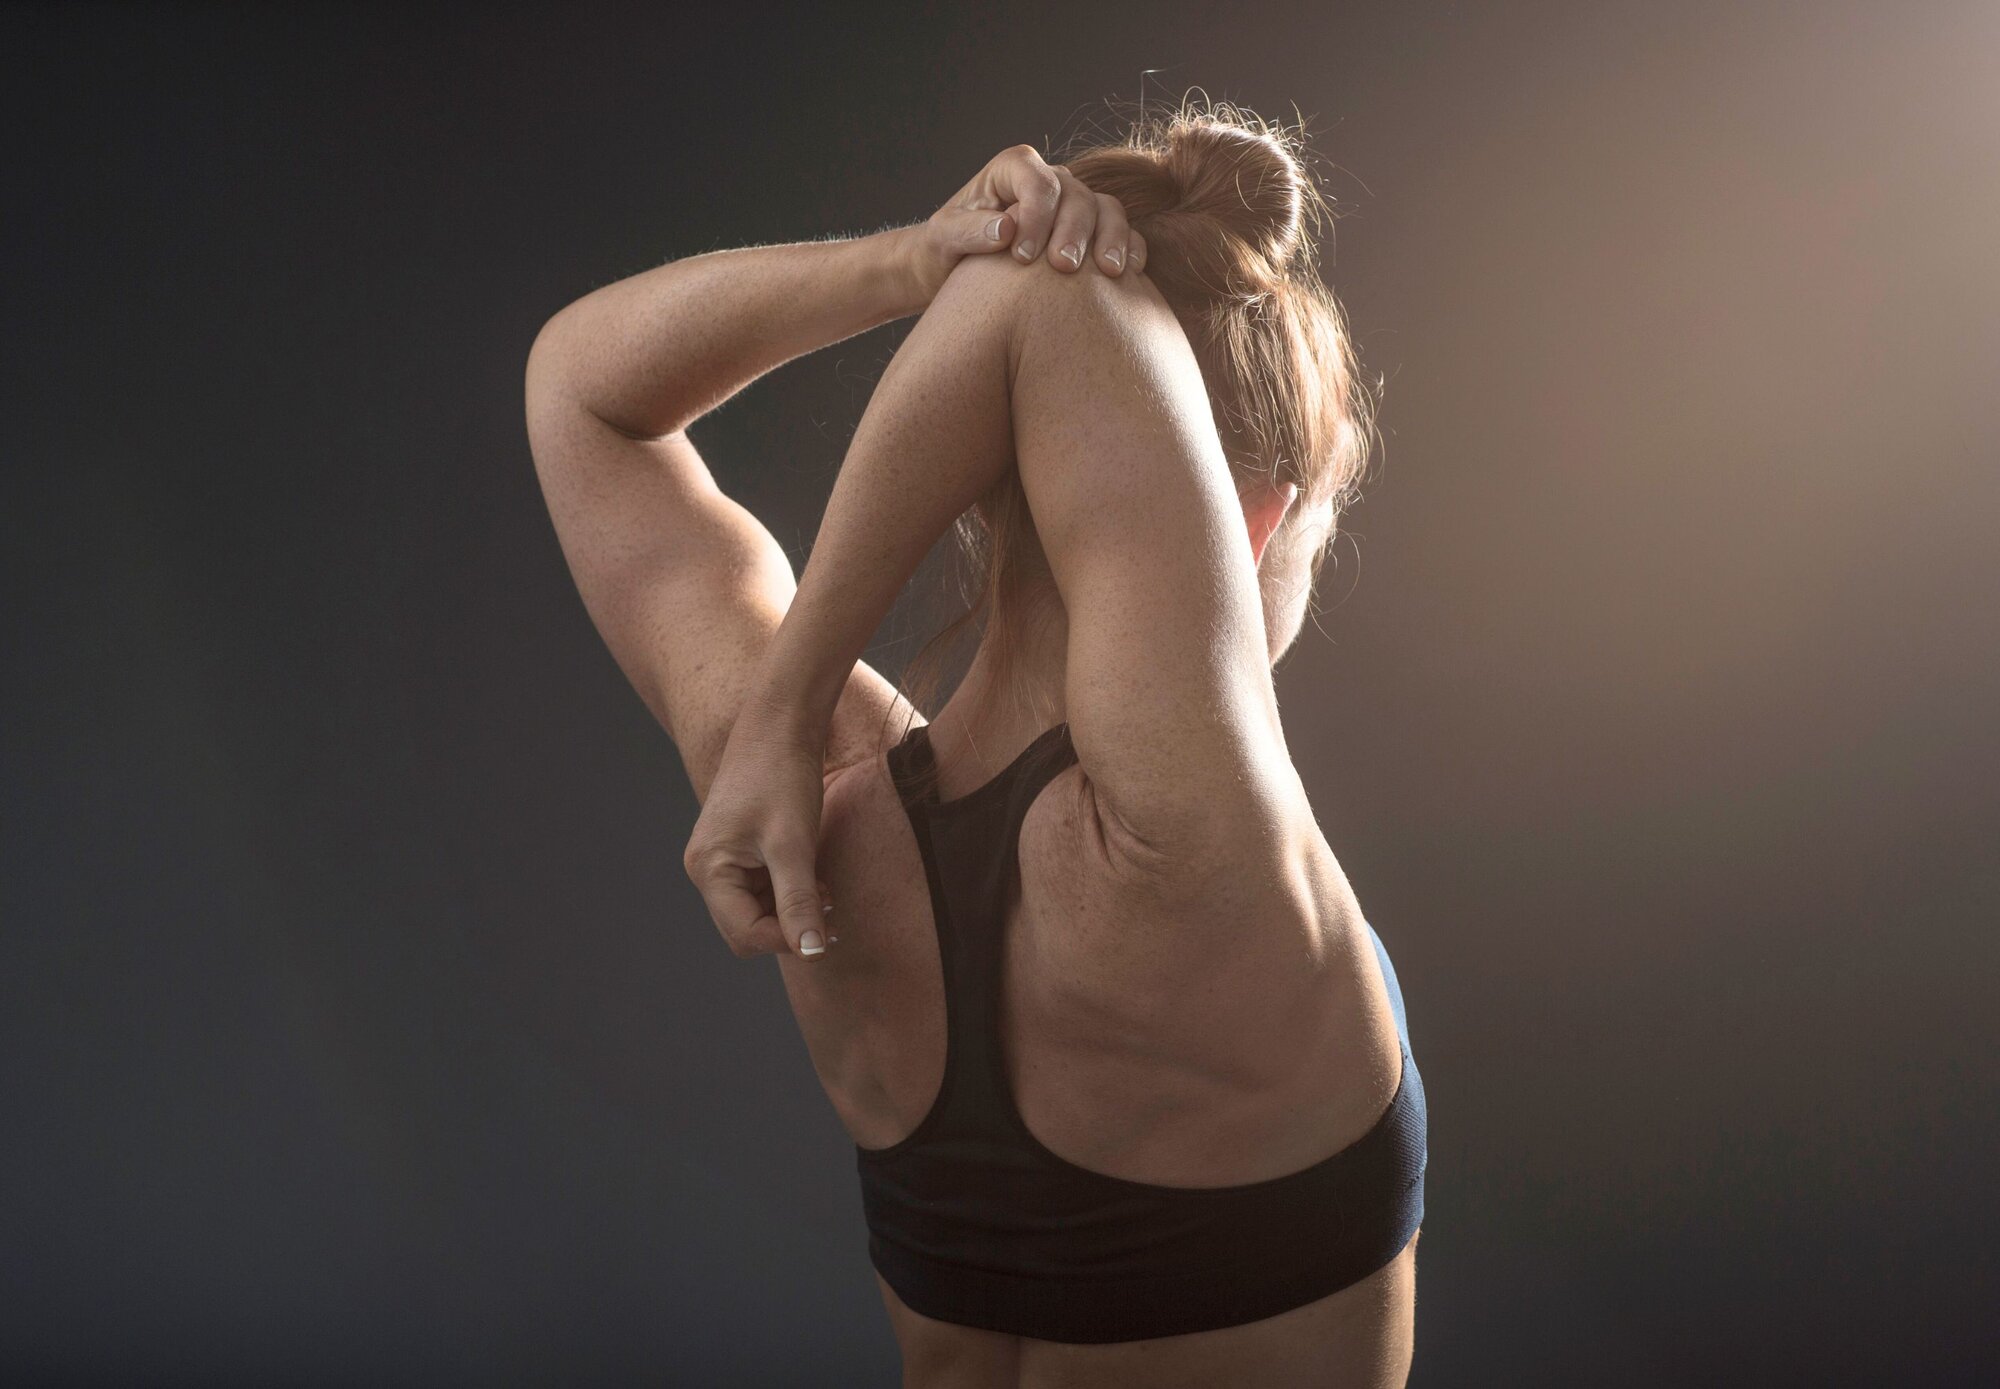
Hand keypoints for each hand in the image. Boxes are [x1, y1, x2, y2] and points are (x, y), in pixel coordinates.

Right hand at [683, 704, 834, 961]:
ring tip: (825, 887)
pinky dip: (792, 889)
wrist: (783, 723)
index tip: (828, 931)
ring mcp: (723, 858)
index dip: (786, 940)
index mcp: (708, 869)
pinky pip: (765, 888)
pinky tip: (815, 873)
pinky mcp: (742, 848)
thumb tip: (811, 953)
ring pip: (759, 910)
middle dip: (789, 924)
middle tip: (829, 905)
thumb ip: (799, 902)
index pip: (744, 935)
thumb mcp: (794, 845)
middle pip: (748, 927)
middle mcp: (707, 867)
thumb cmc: (783, 777)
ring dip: (794, 907)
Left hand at [896, 143, 1149, 307]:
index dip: (1036, 215)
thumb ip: (969, 230)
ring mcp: (1074, 206)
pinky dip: (1129, 248)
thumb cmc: (947, 249)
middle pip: (1077, 195)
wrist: (958, 270)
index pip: (1038, 181)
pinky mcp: (1092, 234)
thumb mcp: (944, 238)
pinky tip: (1127, 274)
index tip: (1022, 256)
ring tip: (1108, 273)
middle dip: (1074, 230)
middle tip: (1063, 267)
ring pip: (1106, 209)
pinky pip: (1121, 233)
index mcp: (1015, 169)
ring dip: (1110, 238)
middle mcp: (1050, 182)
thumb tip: (1007, 230)